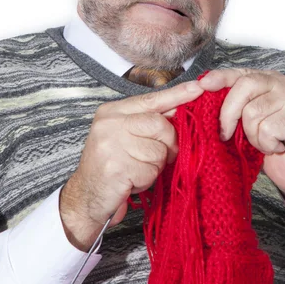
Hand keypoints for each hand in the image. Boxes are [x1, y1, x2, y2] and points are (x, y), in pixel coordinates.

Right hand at [60, 80, 203, 250]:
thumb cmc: (111, 165)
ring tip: (135, 169)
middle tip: (156, 157)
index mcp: (113, 111)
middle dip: (167, 144)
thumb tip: (182, 108)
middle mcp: (110, 124)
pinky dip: (147, 180)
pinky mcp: (117, 168)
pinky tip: (131, 180)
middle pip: (160, 125)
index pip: (151, 99)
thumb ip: (149, 122)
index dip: (177, 95)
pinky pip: (151, 171)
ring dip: (154, 166)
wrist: (86, 196)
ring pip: (159, 151)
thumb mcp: (125, 136)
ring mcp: (112, 145)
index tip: (198, 87)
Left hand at [198, 69, 284, 217]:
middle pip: (244, 87)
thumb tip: (203, 92)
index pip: (239, 73)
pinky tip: (275, 147)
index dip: (220, 78)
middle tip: (225, 135)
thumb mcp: (242, 120)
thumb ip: (230, 104)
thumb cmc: (265, 142)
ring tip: (262, 142)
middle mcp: (281, 83)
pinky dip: (265, 144)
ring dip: (252, 135)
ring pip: (254, 111)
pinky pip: (268, 129)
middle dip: (229, 113)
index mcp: (265, 79)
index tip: (203, 85)